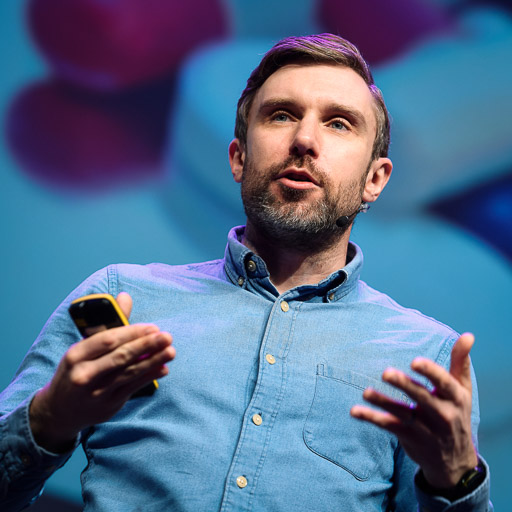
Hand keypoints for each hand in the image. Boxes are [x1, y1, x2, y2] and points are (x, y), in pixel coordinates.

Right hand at [30, 292, 174, 452]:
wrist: (60, 410)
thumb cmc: (76, 370)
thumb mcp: (83, 347)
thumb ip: (108, 324)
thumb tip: (125, 297)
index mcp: (76, 354)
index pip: (108, 340)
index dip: (132, 333)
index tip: (152, 327)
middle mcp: (84, 374)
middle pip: (120, 356)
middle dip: (146, 345)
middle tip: (166, 337)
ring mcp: (96, 392)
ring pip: (129, 372)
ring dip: (153, 361)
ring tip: (171, 351)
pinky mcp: (108, 405)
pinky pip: (132, 388)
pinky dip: (149, 377)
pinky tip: (163, 368)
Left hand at [350, 333, 477, 487]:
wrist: (455, 461)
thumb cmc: (456, 413)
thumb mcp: (462, 389)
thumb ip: (461, 361)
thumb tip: (469, 335)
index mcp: (455, 398)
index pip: (445, 383)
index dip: (431, 372)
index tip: (415, 361)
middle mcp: (443, 415)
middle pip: (422, 398)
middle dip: (404, 385)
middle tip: (385, 373)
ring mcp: (425, 429)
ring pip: (402, 413)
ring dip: (383, 402)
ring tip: (365, 393)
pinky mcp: (409, 438)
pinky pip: (389, 427)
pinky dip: (372, 418)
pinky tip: (354, 411)